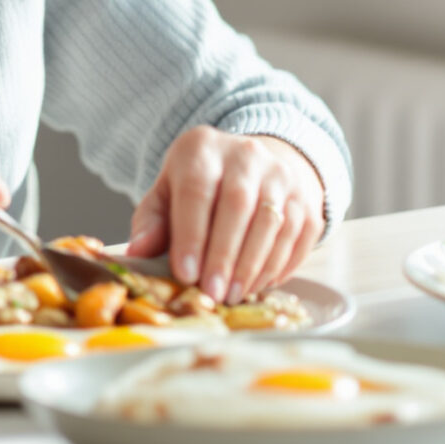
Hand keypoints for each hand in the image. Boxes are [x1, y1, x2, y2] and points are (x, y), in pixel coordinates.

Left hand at [125, 129, 324, 303]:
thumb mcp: (168, 192)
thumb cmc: (201, 186)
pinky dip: (280, 265)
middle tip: (212, 293)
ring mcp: (282, 174)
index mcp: (202, 148)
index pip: (197, 189)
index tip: (186, 273)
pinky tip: (260, 285)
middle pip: (238, 204)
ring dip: (253, 265)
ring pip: (273, 222)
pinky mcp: (307, 198)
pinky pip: (299, 234)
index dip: (192, 235)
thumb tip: (137, 252)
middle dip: (224, 255)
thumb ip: (151, 221)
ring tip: (234, 295)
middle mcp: (247, 154)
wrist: (255, 164)